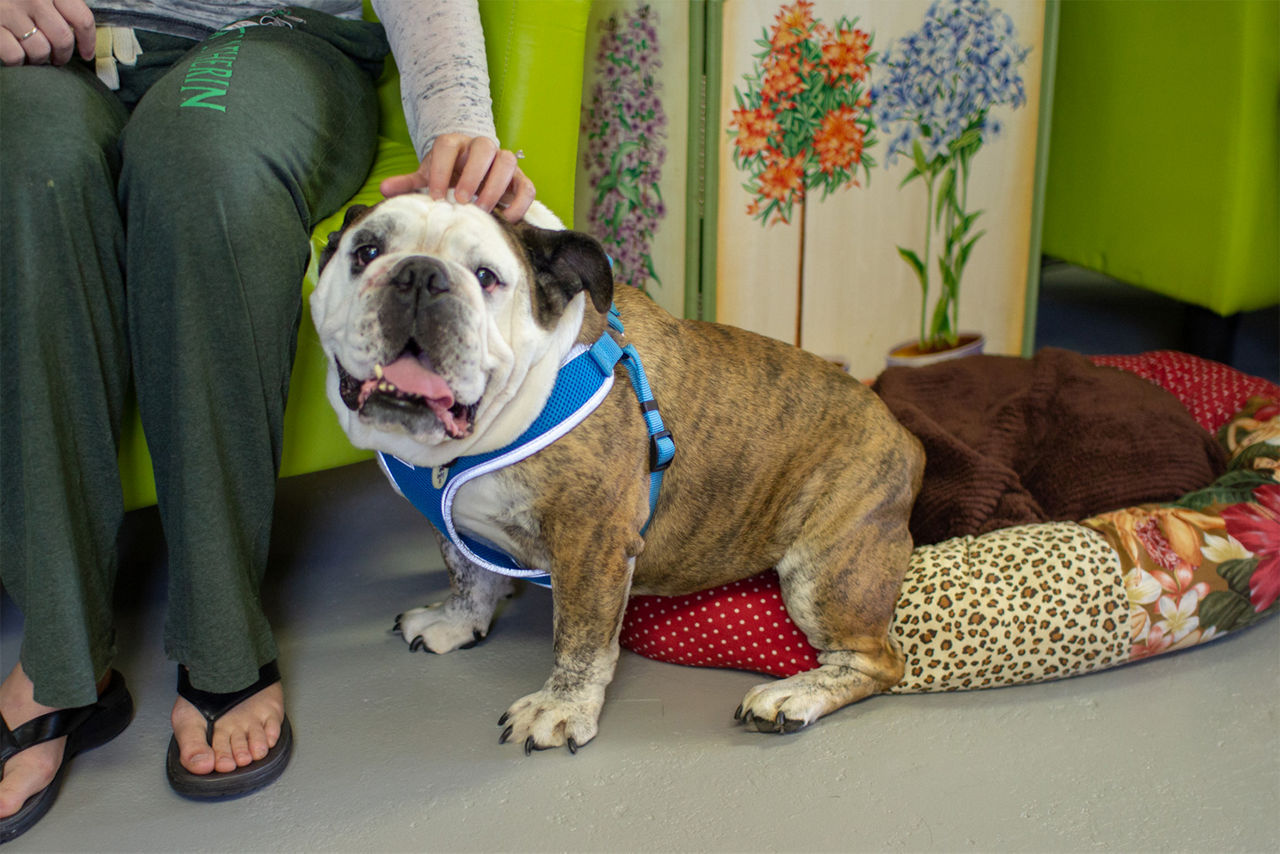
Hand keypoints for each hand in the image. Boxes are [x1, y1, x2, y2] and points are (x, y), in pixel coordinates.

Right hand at [0, 0, 93, 66]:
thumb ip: (60, 3)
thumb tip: (81, 32)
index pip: (82, 19)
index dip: (88, 42)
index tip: (87, 54)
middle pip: (62, 39)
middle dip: (63, 55)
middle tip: (57, 58)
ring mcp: (9, 10)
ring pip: (40, 50)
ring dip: (40, 59)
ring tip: (34, 55)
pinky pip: (15, 56)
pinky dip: (18, 61)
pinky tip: (16, 55)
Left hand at [380, 133, 535, 222]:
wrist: (474, 176)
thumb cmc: (449, 178)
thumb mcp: (429, 178)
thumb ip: (409, 184)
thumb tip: (383, 189)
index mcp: (456, 144)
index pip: (448, 146)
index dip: (442, 170)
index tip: (436, 196)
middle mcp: (482, 148)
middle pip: (483, 148)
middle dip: (473, 175)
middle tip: (462, 201)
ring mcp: (503, 163)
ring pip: (507, 162)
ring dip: (496, 186)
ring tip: (482, 210)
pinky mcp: (520, 181)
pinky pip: (527, 187)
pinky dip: (519, 203)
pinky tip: (506, 220)